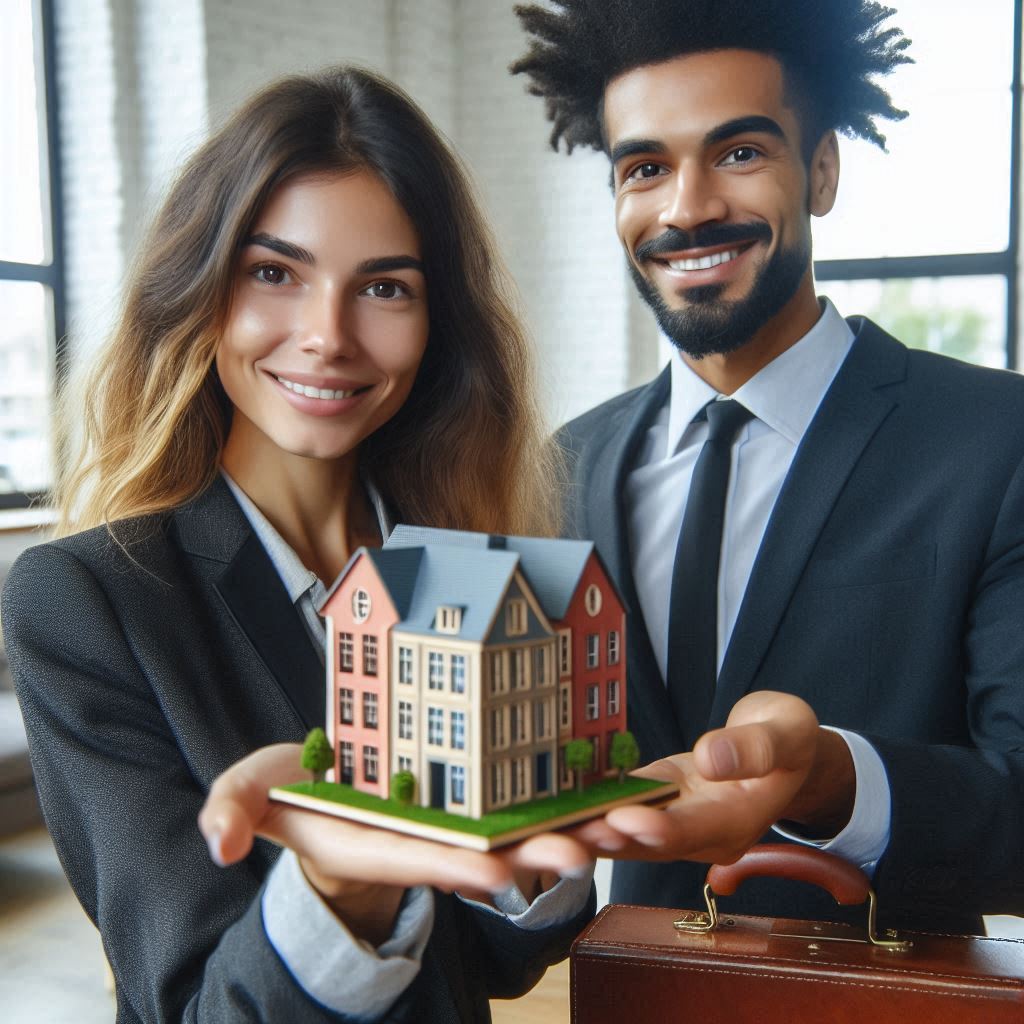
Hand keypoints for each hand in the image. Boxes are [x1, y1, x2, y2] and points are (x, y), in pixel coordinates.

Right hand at [197, 743, 592, 942]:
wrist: (332, 788)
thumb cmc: (293, 793)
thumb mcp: (251, 793)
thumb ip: (233, 812)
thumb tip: (220, 846)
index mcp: (372, 841)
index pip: (415, 859)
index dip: (451, 865)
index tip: (490, 871)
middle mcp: (421, 837)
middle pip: (480, 851)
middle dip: (528, 853)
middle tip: (578, 853)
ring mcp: (452, 818)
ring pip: (513, 827)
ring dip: (559, 828)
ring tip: (609, 827)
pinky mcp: (473, 795)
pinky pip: (521, 797)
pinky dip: (558, 796)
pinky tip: (601, 789)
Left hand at [569, 691, 853, 864]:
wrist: (782, 750)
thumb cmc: (788, 741)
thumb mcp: (787, 733)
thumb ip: (754, 747)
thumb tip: (713, 758)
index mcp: (735, 821)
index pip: (692, 830)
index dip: (658, 827)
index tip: (626, 818)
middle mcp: (698, 832)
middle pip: (646, 842)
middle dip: (606, 838)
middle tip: (568, 829)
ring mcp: (672, 819)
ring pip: (622, 831)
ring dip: (583, 830)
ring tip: (546, 826)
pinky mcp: (653, 798)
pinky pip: (617, 805)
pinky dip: (585, 805)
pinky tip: (548, 802)